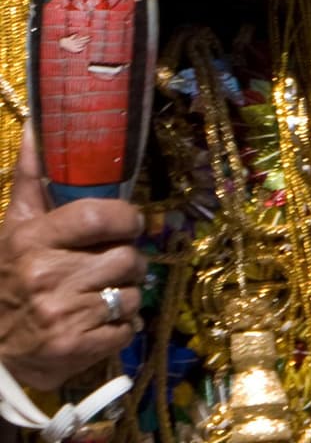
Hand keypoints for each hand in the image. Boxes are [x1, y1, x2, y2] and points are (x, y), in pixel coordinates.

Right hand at [0, 132, 144, 389]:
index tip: (129, 223)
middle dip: (128, 260)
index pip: (101, 216)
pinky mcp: (75, 348)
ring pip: (133, 292)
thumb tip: (39, 127)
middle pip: (127, 256)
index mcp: (32, 241)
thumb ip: (32, 179)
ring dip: (126, 294)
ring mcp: (61, 315)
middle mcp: (46, 276)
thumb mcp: (14, 228)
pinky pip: (129, 327)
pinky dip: (122, 327)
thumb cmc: (8, 278)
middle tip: (110, 265)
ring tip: (100, 295)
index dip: (127, 219)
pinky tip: (98, 324)